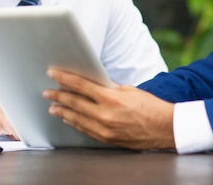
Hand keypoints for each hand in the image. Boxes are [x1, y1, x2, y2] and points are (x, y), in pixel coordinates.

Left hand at [43, 70, 174, 150]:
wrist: (165, 128)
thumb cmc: (150, 106)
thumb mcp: (128, 90)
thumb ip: (108, 87)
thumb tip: (91, 81)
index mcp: (111, 98)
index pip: (81, 85)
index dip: (65, 79)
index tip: (53, 73)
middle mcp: (105, 115)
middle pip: (75, 103)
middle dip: (58, 96)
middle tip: (47, 92)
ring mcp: (104, 129)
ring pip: (77, 118)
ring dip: (63, 111)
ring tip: (53, 106)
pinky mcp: (107, 139)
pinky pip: (85, 130)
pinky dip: (75, 123)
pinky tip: (68, 119)